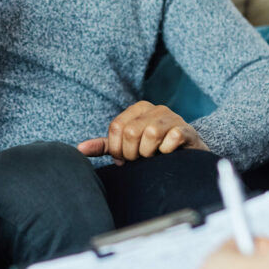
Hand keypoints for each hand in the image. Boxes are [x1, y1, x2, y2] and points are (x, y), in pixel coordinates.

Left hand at [77, 100, 208, 162]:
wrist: (189, 157)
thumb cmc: (155, 150)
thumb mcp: (129, 146)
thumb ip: (106, 146)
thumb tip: (79, 150)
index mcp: (138, 109)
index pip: (116, 128)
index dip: (117, 149)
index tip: (124, 159)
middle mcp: (155, 109)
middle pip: (130, 132)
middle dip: (132, 154)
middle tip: (139, 160)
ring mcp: (172, 117)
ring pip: (149, 135)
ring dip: (149, 153)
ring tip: (154, 156)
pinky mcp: (186, 130)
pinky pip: (171, 139)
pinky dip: (166, 152)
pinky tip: (169, 154)